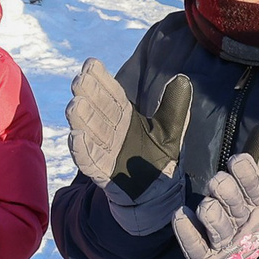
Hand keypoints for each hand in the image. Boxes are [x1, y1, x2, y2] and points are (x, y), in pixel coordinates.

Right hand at [67, 60, 191, 234]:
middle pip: (96, 109)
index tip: (91, 64)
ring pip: (89, 131)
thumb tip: (183, 79)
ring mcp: (103, 150)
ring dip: (81, 119)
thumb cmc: (158, 158)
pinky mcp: (102, 172)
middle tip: (79, 80)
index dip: (100, 79)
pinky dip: (83, 150)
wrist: (154, 194)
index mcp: (124, 115)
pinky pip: (90, 160)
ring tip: (75, 105)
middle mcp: (109, 129)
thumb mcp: (170, 131)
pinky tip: (77, 137)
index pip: (110, 94)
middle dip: (87, 95)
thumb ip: (175, 107)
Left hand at [173, 121, 258, 258]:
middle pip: (237, 208)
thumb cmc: (249, 201)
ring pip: (221, 230)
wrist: (254, 245)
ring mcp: (226, 240)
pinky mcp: (207, 254)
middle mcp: (242, 222)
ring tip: (206, 205)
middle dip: (228, 194)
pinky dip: (188, 234)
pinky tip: (179, 216)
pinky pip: (197, 247)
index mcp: (258, 202)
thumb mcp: (258, 177)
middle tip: (218, 181)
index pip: (256, 189)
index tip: (236, 159)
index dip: (248, 175)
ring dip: (213, 217)